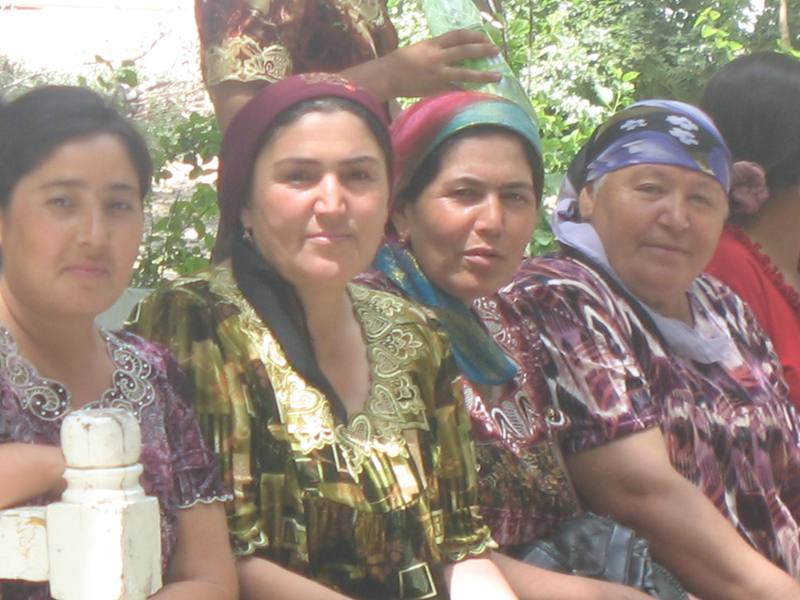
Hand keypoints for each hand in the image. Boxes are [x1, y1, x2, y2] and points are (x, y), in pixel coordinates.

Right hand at [348, 29, 502, 100]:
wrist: (386, 76)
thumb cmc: (399, 62)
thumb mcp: (418, 49)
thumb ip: (434, 50)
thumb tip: (449, 53)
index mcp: (433, 44)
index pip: (458, 35)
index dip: (474, 35)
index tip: (484, 37)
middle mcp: (438, 56)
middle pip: (466, 50)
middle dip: (484, 49)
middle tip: (497, 51)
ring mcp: (438, 72)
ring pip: (466, 72)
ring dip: (484, 74)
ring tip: (497, 76)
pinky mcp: (436, 87)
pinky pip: (455, 89)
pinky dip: (467, 92)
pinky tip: (478, 94)